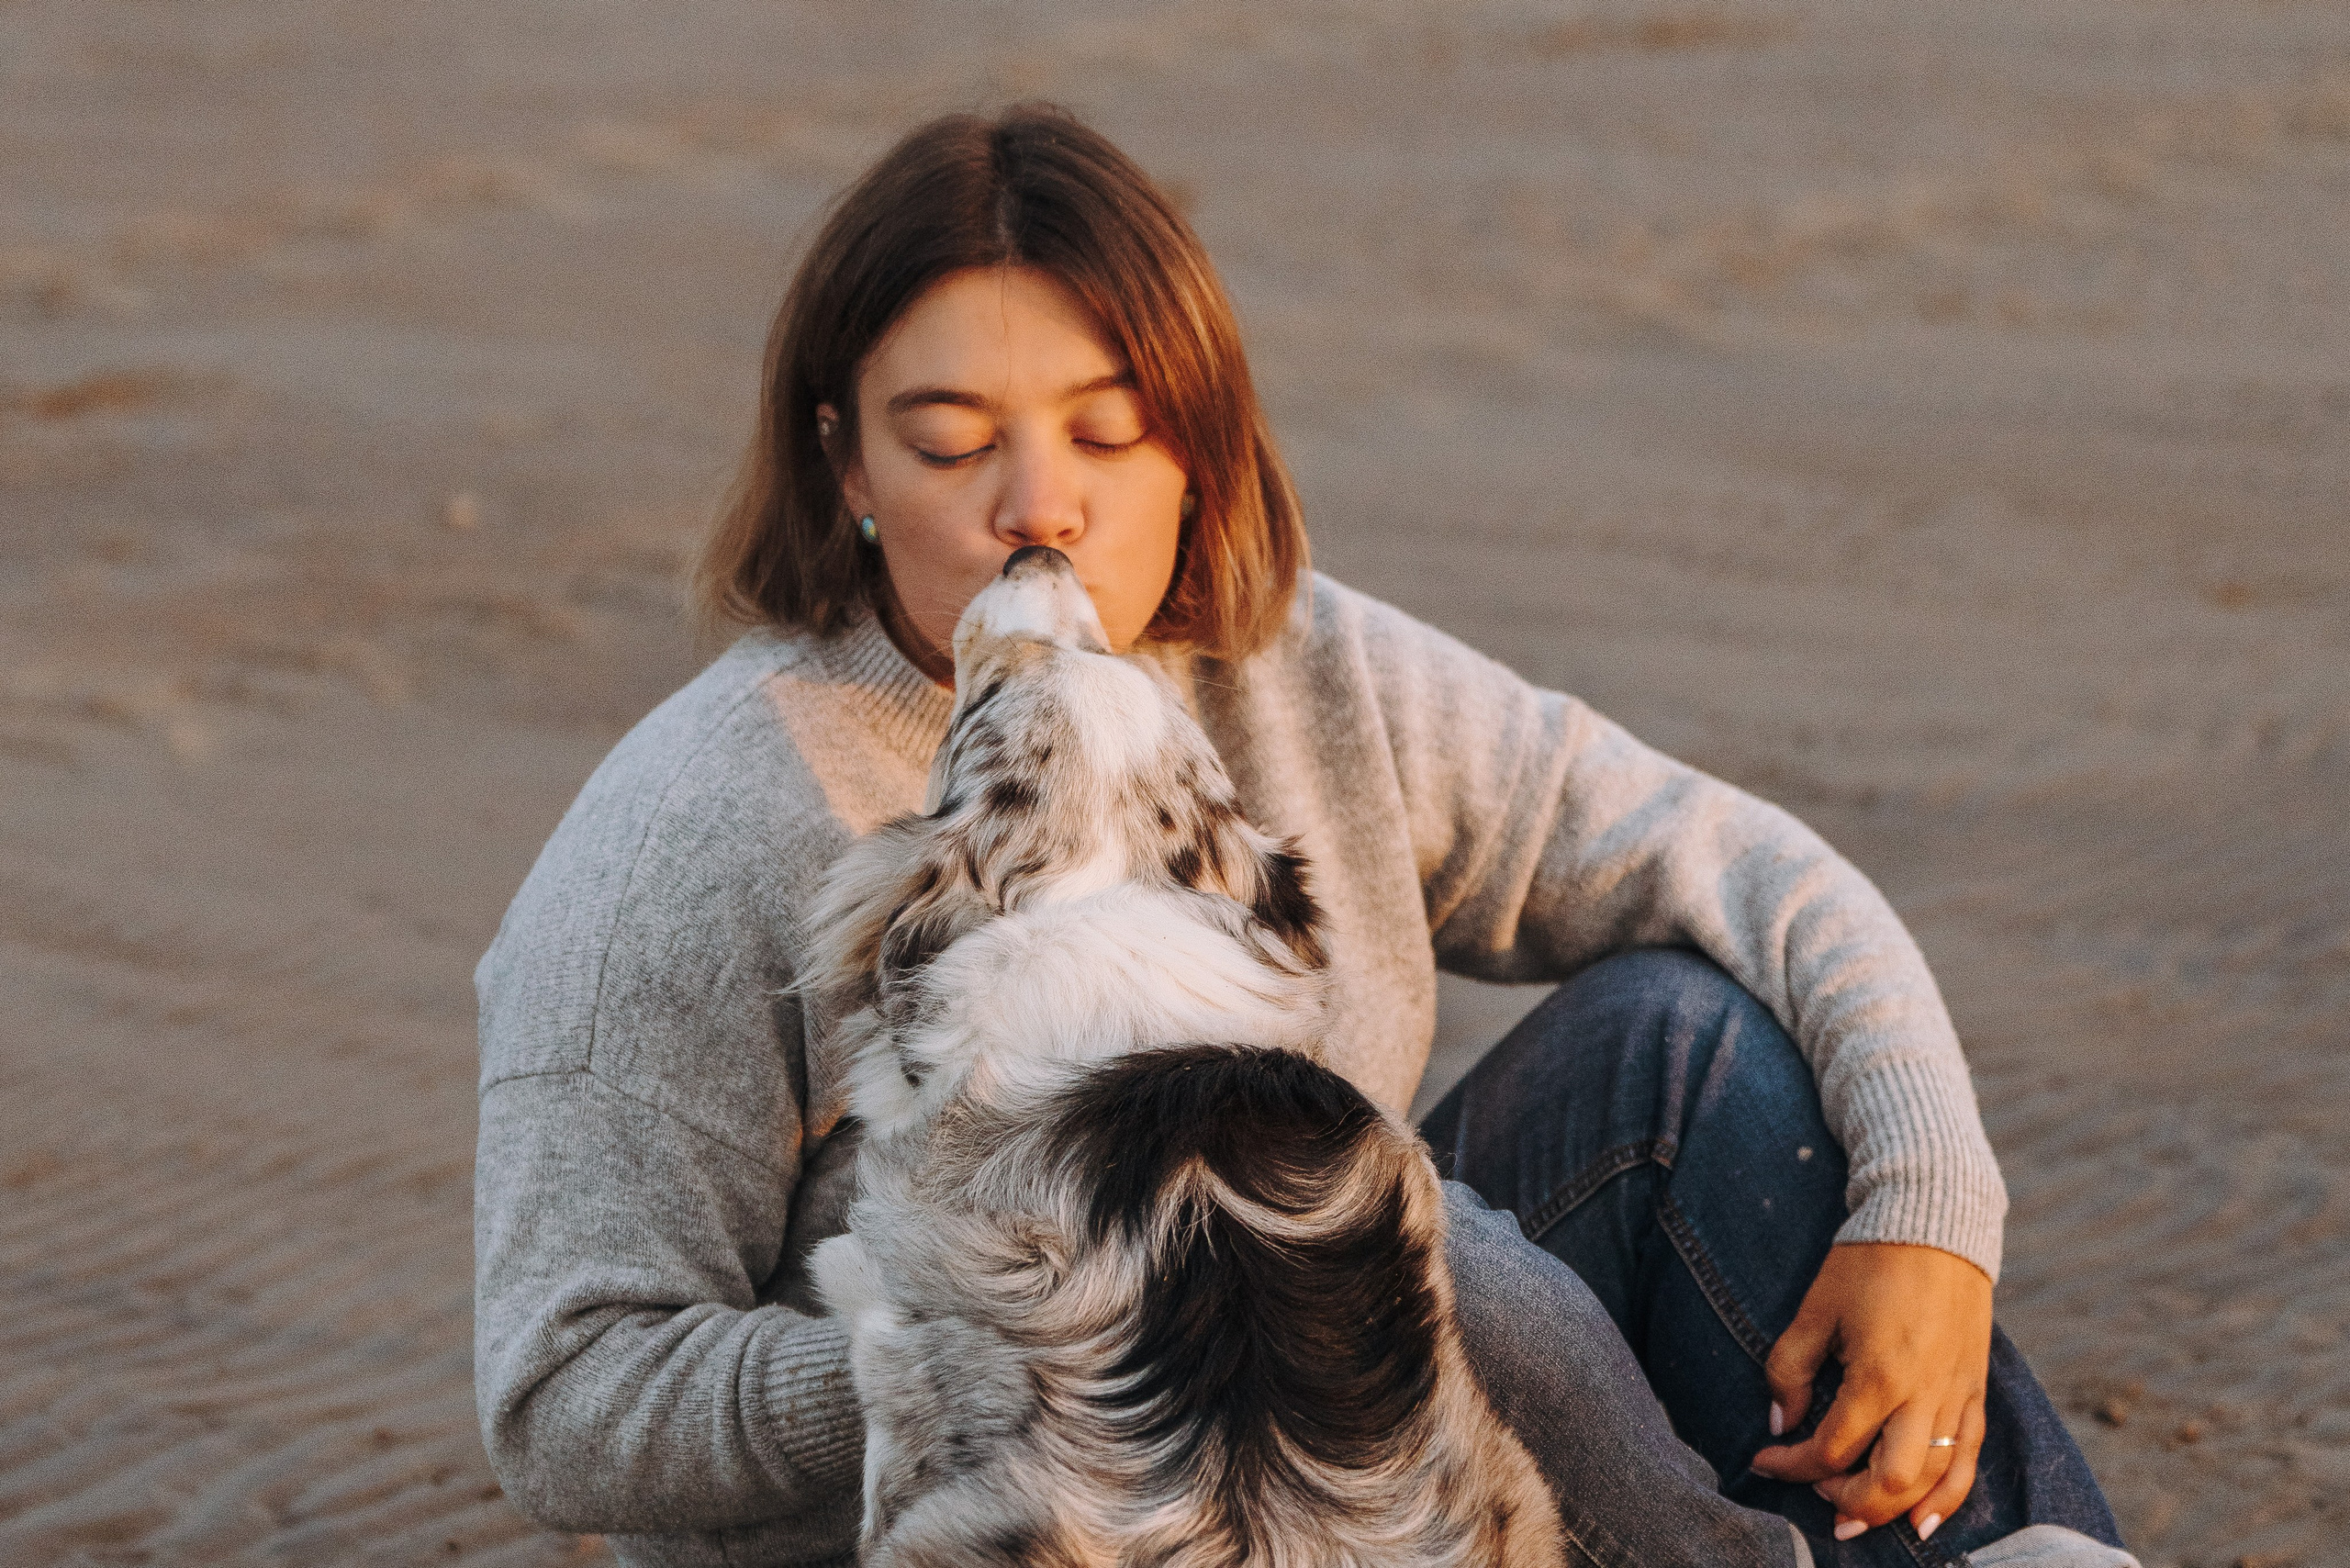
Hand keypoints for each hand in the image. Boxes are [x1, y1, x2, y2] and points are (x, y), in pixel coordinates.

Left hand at [1748, 1242, 1992, 1543]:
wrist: (1933, 1224)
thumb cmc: (1867, 1263)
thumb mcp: (1814, 1310)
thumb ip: (1789, 1370)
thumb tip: (1779, 1423)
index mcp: (1878, 1377)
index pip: (1831, 1447)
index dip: (1791, 1464)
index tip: (1764, 1460)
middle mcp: (1923, 1397)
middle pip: (1888, 1482)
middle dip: (1846, 1501)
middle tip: (1814, 1497)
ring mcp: (1956, 1396)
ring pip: (1932, 1479)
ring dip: (1894, 1509)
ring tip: (1858, 1519)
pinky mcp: (1976, 1390)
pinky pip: (1969, 1458)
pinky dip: (1948, 1496)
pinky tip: (1924, 1520)